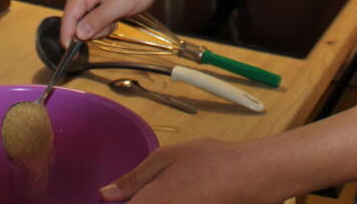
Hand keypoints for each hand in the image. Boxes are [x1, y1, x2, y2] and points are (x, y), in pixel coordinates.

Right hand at [59, 0, 164, 45]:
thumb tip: (79, 34)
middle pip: (75, 22)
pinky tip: (114, 15)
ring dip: (100, 27)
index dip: (68, 37)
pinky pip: (91, 21)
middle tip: (112, 23)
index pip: (68, 16)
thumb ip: (99, 19)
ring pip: (84, 24)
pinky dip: (103, 24)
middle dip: (93, 30)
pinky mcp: (92, 1)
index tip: (72, 55)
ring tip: (116, 16)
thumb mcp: (122, 3)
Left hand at [99, 138, 279, 203]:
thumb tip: (104, 194)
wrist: (251, 176)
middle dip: (140, 201)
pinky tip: (185, 195)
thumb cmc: (210, 161)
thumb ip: (133, 178)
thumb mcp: (167, 158)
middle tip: (149, 192)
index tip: (117, 198)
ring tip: (175, 190)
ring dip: (157, 202)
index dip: (119, 203)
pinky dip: (175, 203)